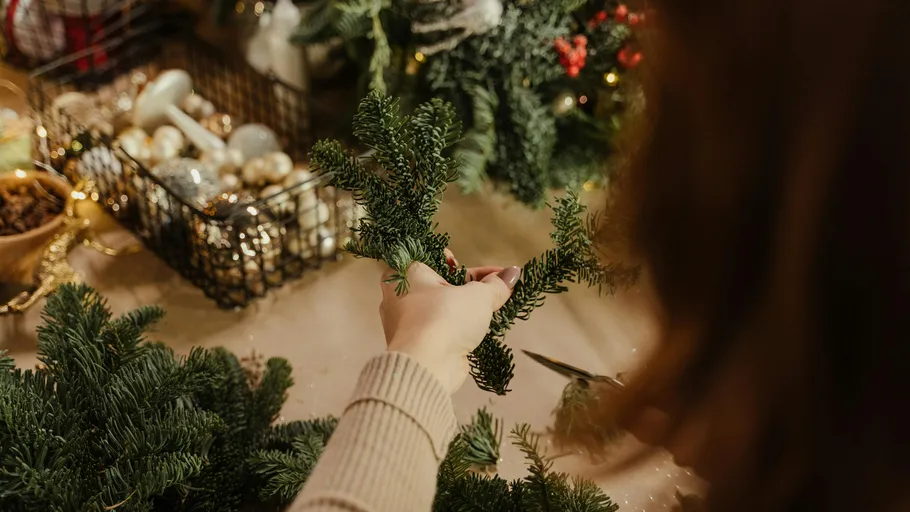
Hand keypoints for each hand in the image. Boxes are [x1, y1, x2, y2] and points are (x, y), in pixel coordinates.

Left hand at [379, 251, 520, 392]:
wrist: (427, 366)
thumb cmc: (445, 317)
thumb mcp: (477, 295)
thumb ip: (495, 284)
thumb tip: (512, 273)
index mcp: (403, 273)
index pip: (434, 258)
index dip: (463, 263)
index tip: (487, 271)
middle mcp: (398, 296)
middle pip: (441, 284)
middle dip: (471, 286)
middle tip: (498, 286)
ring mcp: (405, 322)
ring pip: (442, 308)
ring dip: (468, 308)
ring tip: (495, 305)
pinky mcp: (416, 344)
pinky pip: (441, 328)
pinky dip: (459, 327)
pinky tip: (481, 327)